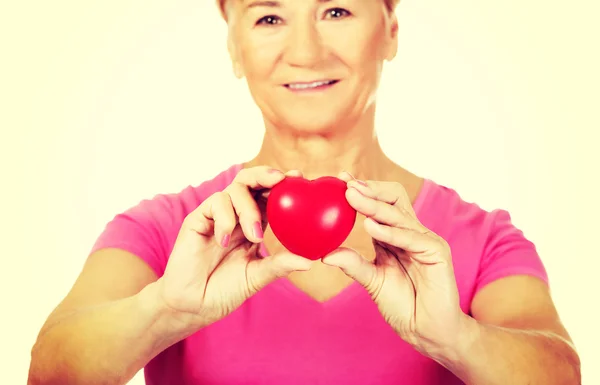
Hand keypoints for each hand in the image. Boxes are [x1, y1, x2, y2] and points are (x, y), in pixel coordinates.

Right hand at [158, 166, 313, 328]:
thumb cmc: (224, 290)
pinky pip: (215, 203)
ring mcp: (216, 216)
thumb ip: (280, 265)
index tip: (299, 176)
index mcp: (253, 224)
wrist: (193, 305)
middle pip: (250, 180)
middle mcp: (235, 215)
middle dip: (266, 175)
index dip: (283, 184)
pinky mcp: (197, 219)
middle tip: (281, 180)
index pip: (268, 195)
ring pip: (235, 189)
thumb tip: (310, 261)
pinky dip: (225, 218)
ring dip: (248, 209)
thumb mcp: (257, 276)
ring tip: (254, 237)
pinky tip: (224, 241)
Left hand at [322, 172, 465, 356]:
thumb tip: (326, 254)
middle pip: (394, 198)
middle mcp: (412, 232)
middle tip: (346, 185)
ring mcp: (426, 240)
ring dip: (374, 205)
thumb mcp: (372, 281)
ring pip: (399, 214)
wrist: (427, 330)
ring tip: (351, 198)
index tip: (341, 179)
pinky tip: (370, 227)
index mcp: (396, 235)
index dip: (364, 190)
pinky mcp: (437, 252)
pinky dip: (389, 232)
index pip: (382, 203)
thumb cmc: (403, 305)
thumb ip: (353, 264)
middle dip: (370, 189)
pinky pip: (411, 237)